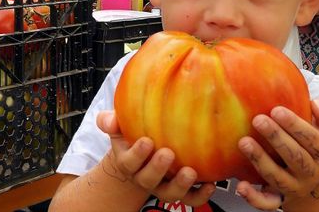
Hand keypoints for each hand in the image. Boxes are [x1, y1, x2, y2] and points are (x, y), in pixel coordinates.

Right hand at [97, 111, 215, 205]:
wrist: (140, 157)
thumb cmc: (130, 137)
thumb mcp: (118, 127)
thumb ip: (109, 121)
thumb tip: (109, 120)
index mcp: (127, 162)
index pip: (128, 162)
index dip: (137, 154)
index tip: (147, 141)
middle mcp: (144, 177)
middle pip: (147, 180)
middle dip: (157, 168)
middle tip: (168, 153)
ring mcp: (162, 186)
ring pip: (169, 194)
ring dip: (180, 185)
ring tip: (190, 172)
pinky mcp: (180, 190)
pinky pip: (190, 199)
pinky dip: (200, 195)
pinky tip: (210, 185)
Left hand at [235, 98, 318, 209]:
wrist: (314, 177)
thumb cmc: (314, 142)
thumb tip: (317, 105)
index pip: (311, 139)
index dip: (295, 125)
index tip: (277, 110)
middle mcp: (310, 172)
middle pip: (295, 157)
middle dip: (276, 138)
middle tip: (258, 120)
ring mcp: (293, 186)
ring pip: (277, 177)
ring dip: (260, 160)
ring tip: (244, 142)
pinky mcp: (278, 198)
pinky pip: (267, 203)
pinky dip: (254, 198)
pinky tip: (240, 187)